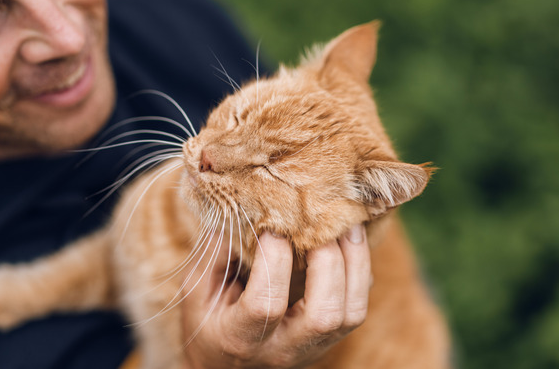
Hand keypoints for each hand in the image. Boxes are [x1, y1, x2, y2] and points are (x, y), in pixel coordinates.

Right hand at [180, 224, 370, 368]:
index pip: (266, 305)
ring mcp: (311, 348)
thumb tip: (247, 206)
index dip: (273, 259)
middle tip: (320, 220)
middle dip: (328, 261)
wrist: (227, 365)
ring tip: (346, 223)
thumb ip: (218, 252)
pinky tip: (349, 242)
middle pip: (323, 315)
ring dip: (354, 263)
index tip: (271, 226)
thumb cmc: (208, 320)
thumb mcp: (198, 289)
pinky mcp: (330, 340)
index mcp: (240, 338)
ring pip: (350, 313)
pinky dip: (359, 271)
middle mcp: (282, 349)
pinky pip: (357, 307)